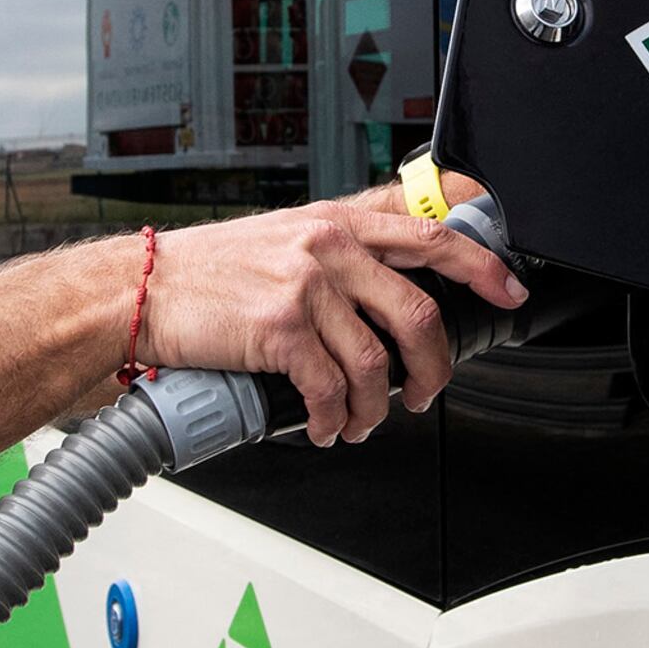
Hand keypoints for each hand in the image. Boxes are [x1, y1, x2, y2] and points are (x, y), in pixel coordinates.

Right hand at [139, 200, 523, 443]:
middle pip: (418, 312)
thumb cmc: (208, 274)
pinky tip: (321, 426)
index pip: (430, 234)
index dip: (480, 264)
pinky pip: (330, 389)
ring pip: (377, 363)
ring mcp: (305, 284)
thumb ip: (338, 252)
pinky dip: (332, 419)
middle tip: (424, 393)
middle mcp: (327, 245)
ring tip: (357, 424)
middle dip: (433, 368)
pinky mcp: (280, 327)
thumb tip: (389, 287)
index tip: (507, 288)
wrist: (140, 291)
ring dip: (375, 410)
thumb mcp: (284, 238)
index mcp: (336, 221)